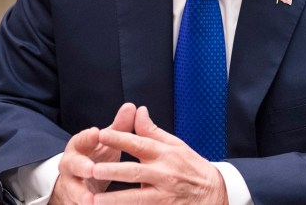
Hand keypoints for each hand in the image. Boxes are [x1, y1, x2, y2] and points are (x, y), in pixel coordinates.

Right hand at [50, 102, 136, 204]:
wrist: (77, 180)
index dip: (88, 136)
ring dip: (80, 195)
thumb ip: (118, 127)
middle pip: (72, 165)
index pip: (81, 139)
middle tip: (92, 169)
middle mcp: (71, 165)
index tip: (96, 132)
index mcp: (79, 146)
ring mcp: (70, 184)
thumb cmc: (95, 155)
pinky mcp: (73, 200)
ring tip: (90, 200)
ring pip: (72, 189)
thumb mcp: (106, 142)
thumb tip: (132, 106)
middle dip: (81, 167)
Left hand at [90, 106, 228, 204]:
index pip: (139, 144)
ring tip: (94, 201)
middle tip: (92, 170)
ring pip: (136, 199)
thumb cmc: (191, 167)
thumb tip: (138, 111)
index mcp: (164, 154)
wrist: (213, 193)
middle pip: (134, 172)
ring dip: (114, 200)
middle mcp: (163, 174)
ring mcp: (163, 196)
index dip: (120, 139)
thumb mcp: (175, 145)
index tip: (102, 134)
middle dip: (113, 172)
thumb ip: (152, 131)